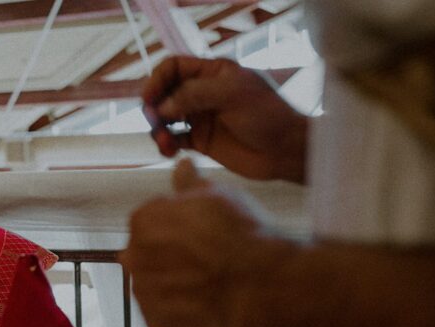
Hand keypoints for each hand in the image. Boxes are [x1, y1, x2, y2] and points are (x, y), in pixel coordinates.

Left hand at [121, 159, 294, 326]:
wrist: (264, 287)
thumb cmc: (244, 235)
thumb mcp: (219, 196)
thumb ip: (190, 184)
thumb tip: (181, 164)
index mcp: (144, 221)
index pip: (151, 222)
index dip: (179, 229)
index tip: (203, 235)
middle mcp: (134, 257)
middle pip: (149, 255)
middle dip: (172, 257)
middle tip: (208, 262)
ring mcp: (144, 294)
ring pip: (155, 286)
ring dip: (175, 285)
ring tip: (211, 286)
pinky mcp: (157, 324)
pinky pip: (164, 315)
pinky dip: (181, 312)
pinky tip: (207, 306)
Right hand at [142, 56, 307, 182]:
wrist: (285, 150)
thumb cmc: (266, 115)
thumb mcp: (231, 95)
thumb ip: (194, 95)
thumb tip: (161, 107)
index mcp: (212, 73)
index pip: (174, 68)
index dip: (157, 80)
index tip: (149, 99)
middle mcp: (203, 93)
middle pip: (165, 93)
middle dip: (154, 107)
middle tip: (156, 124)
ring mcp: (201, 117)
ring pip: (166, 119)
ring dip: (158, 129)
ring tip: (165, 143)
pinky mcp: (201, 141)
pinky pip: (173, 140)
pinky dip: (166, 145)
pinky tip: (169, 151)